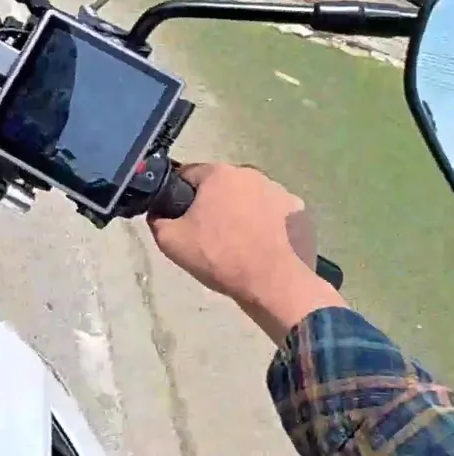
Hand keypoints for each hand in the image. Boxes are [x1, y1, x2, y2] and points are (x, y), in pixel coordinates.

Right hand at [147, 163, 345, 341]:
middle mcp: (252, 174)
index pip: (187, 174)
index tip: (179, 217)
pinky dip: (266, 225)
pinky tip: (261, 247)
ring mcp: (281, 192)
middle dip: (213, 203)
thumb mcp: (170, 241)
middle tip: (207, 235)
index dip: (178, 195)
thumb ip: (157, 219)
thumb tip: (159, 212)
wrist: (275, 285)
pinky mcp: (301, 213)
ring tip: (237, 244)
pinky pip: (274, 214)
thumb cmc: (220, 258)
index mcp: (220, 174)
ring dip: (241, 213)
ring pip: (249, 198)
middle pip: (222, 186)